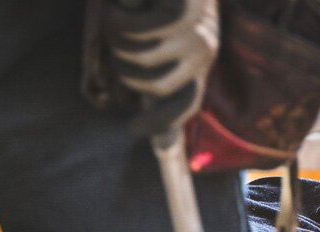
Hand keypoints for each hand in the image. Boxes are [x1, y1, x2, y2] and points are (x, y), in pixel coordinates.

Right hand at [103, 0, 218, 134]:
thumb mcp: (155, 30)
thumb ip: (151, 62)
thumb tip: (147, 119)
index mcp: (200, 58)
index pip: (185, 103)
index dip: (160, 123)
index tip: (133, 131)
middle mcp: (205, 49)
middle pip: (154, 85)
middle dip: (122, 67)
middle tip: (113, 39)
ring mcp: (198, 29)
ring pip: (141, 57)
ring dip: (116, 38)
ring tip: (117, 15)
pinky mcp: (185, 9)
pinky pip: (140, 31)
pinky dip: (118, 19)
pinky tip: (120, 3)